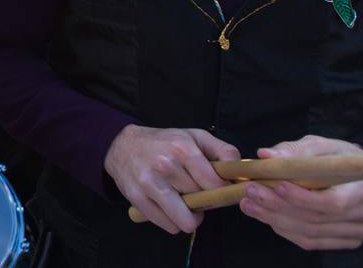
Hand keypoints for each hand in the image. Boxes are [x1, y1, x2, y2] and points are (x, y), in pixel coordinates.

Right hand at [104, 124, 240, 233]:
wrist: (121, 146)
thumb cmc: (164, 142)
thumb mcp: (194, 136)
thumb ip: (222, 150)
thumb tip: (241, 171)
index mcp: (183, 149)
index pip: (214, 184)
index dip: (221, 190)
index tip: (217, 188)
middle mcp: (166, 166)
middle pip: (201, 201)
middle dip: (203, 200)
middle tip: (196, 192)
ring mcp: (150, 184)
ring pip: (185, 221)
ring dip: (190, 217)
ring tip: (186, 205)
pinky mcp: (137, 198)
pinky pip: (168, 226)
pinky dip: (173, 222)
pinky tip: (170, 208)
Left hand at [239, 136, 362, 250]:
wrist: (362, 177)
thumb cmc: (339, 158)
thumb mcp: (321, 146)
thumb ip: (294, 151)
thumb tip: (266, 155)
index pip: (333, 202)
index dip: (302, 198)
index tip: (275, 185)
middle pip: (317, 219)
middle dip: (278, 207)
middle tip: (249, 193)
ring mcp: (359, 232)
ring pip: (311, 233)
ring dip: (276, 220)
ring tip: (250, 205)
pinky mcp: (347, 241)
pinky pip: (312, 242)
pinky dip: (286, 230)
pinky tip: (267, 216)